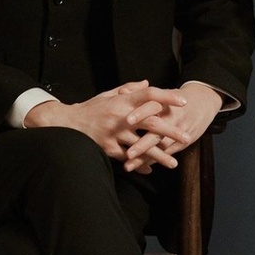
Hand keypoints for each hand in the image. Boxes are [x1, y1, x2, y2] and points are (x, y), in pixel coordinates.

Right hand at [26, 81, 184, 168]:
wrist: (67, 123)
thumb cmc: (91, 108)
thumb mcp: (109, 95)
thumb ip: (129, 89)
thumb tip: (148, 84)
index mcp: (123, 100)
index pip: (149, 95)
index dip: (167, 97)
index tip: (183, 101)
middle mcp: (120, 116)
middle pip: (150, 122)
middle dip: (170, 130)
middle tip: (187, 137)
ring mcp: (114, 133)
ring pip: (141, 145)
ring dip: (158, 155)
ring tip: (173, 163)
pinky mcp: (107, 147)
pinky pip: (127, 158)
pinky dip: (139, 164)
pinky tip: (150, 170)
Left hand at [121, 81, 223, 172]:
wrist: (203, 102)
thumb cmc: (175, 99)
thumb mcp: (160, 93)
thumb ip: (140, 93)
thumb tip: (122, 92)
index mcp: (164, 102)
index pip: (152, 106)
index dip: (140, 113)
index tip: (127, 121)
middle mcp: (171, 117)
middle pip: (156, 131)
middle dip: (142, 144)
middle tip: (128, 154)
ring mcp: (177, 131)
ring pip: (160, 146)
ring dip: (144, 157)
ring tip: (129, 165)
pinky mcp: (182, 142)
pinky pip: (166, 153)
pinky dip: (153, 160)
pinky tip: (140, 167)